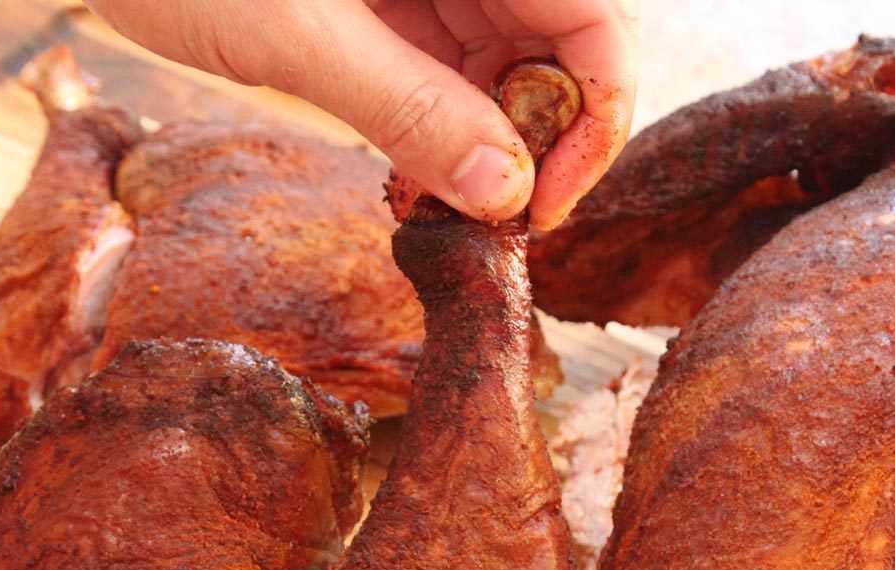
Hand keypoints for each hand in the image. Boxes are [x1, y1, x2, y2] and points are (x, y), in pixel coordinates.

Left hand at [86, 0, 637, 228]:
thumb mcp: (296, 32)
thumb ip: (408, 108)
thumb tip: (505, 195)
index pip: (598, 17)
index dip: (596, 116)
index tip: (544, 203)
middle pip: (562, 42)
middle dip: (541, 140)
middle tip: (495, 223)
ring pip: (507, 62)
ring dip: (490, 144)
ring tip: (446, 212)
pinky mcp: (390, 0)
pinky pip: (448, 67)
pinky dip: (441, 128)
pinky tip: (414, 181)